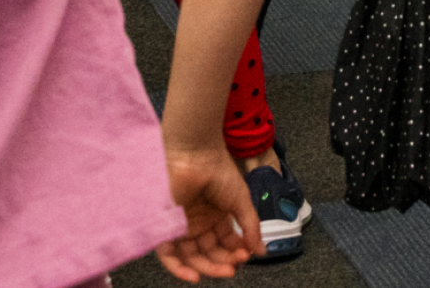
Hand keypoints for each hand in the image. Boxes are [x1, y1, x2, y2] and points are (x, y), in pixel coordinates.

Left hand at [156, 146, 259, 279]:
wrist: (196, 154)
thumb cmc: (219, 170)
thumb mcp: (242, 200)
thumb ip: (251, 226)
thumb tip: (262, 251)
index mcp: (216, 215)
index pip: (225, 242)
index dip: (236, 251)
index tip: (248, 255)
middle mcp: (199, 222)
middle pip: (210, 253)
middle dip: (224, 261)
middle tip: (236, 265)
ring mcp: (183, 225)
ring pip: (192, 257)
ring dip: (208, 268)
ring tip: (225, 270)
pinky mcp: (167, 227)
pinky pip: (169, 255)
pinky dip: (180, 269)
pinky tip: (195, 277)